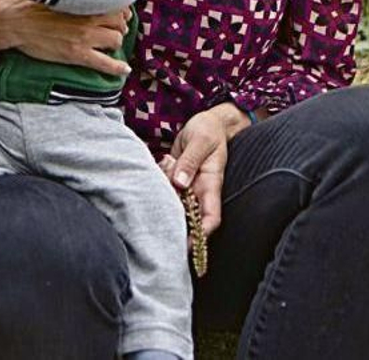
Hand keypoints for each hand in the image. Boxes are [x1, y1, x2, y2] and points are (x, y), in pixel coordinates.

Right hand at [0, 0, 130, 76]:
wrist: (12, 22)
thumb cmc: (27, 5)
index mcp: (81, 0)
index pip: (113, 4)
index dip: (119, 11)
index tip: (118, 14)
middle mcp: (87, 17)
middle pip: (119, 22)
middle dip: (118, 27)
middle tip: (114, 30)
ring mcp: (84, 37)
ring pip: (116, 40)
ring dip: (114, 43)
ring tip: (109, 45)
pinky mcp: (77, 54)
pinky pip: (105, 63)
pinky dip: (117, 67)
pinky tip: (124, 69)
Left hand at [160, 104, 250, 236]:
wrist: (207, 122)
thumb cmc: (209, 129)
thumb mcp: (200, 140)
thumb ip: (190, 161)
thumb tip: (180, 183)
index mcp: (211, 184)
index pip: (211, 217)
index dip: (202, 234)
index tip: (189, 245)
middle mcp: (200, 190)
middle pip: (189, 218)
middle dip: (175, 225)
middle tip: (156, 226)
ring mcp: (188, 186)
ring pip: (173, 202)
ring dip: (163, 194)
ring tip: (167, 166)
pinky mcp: (177, 180)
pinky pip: (165, 188)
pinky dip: (159, 179)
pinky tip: (163, 162)